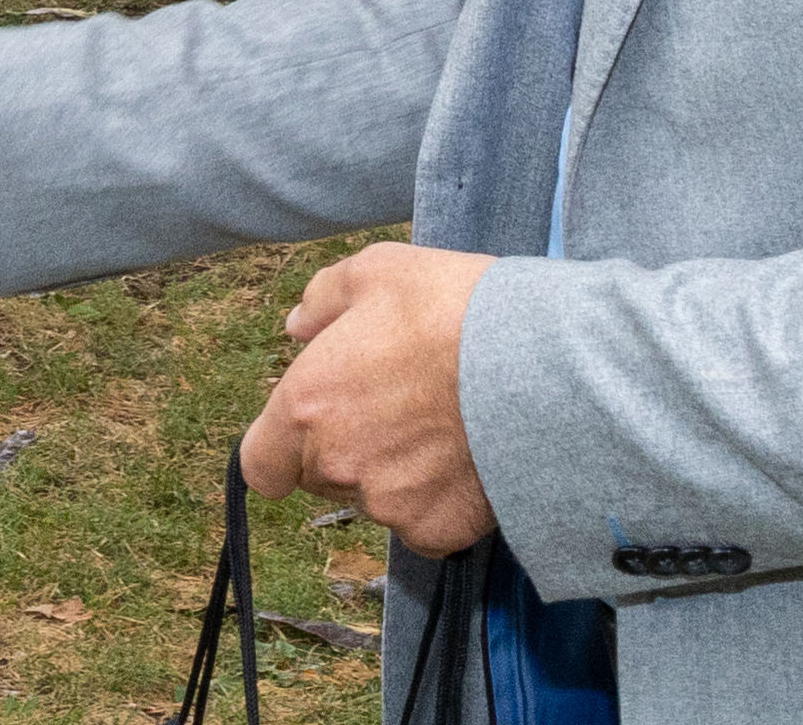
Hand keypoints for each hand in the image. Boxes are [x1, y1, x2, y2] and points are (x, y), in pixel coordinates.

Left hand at [238, 242, 497, 554]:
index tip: (313, 428)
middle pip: (321, 477)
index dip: (282, 449)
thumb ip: (323, 300)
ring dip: (396, 475)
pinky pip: (426, 525)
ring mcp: (388, 504)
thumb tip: (296, 326)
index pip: (261, 464)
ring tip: (444, 428)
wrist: (541, 364)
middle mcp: (337, 464)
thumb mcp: (378, 271)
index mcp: (307, 404)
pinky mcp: (439, 530)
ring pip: (377, 500)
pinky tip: (468, 460)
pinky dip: (441, 502)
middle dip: (347, 450)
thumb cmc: (454, 309)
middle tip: (396, 409)